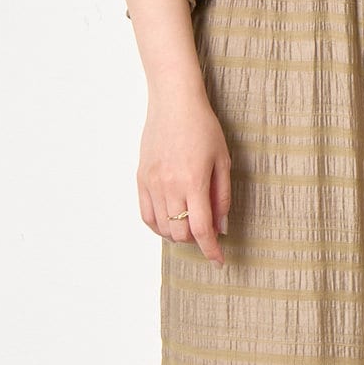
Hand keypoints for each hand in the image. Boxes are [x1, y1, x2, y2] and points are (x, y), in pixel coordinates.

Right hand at [137, 93, 230, 263]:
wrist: (173, 102)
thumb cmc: (203, 127)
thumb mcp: (222, 161)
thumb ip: (222, 197)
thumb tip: (221, 227)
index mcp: (193, 181)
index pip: (201, 229)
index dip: (211, 250)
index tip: (219, 262)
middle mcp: (170, 186)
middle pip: (180, 233)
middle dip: (196, 241)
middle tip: (207, 234)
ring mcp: (152, 183)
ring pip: (162, 228)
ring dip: (178, 235)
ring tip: (190, 226)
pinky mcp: (141, 178)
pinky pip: (146, 215)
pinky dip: (159, 226)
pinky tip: (170, 223)